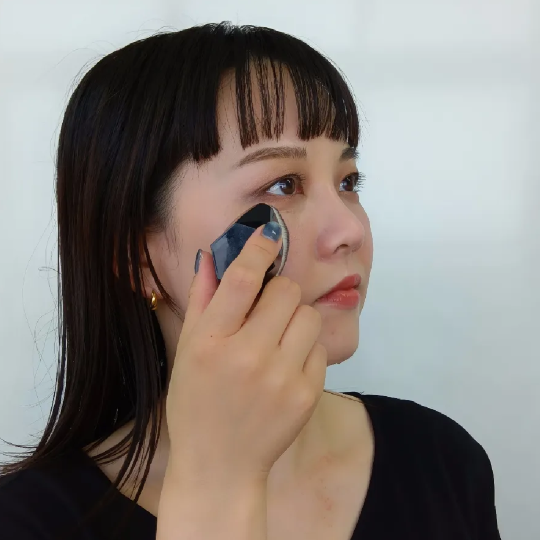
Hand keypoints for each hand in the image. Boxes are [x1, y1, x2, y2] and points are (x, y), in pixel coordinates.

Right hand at [164, 223, 326, 487]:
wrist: (221, 465)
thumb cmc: (196, 404)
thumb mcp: (186, 351)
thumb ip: (201, 300)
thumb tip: (212, 256)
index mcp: (211, 342)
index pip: (244, 279)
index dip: (259, 247)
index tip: (269, 234)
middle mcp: (249, 356)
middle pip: (286, 291)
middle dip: (278, 293)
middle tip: (266, 310)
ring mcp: (282, 377)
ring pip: (308, 315)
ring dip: (295, 318)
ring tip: (277, 338)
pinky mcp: (307, 395)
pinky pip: (318, 347)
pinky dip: (304, 348)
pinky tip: (285, 365)